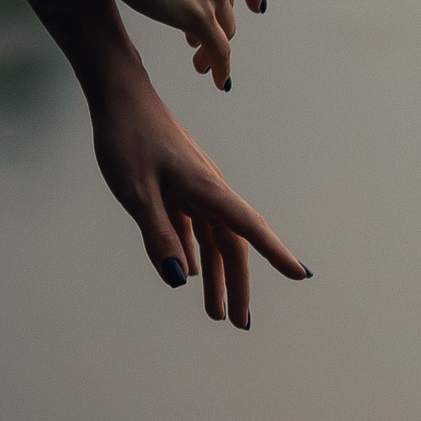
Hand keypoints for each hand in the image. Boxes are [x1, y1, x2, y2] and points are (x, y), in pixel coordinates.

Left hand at [90, 72, 308, 329]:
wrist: (119, 97)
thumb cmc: (127, 139)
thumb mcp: (136, 192)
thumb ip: (158, 236)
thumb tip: (179, 279)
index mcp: (207, 190)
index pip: (249, 229)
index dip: (276, 253)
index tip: (301, 275)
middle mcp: (209, 191)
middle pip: (233, 245)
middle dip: (239, 285)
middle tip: (240, 323)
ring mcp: (195, 190)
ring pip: (213, 240)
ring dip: (216, 275)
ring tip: (215, 312)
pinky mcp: (178, 188)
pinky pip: (192, 227)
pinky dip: (194, 253)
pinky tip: (191, 274)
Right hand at [105, 0, 264, 89]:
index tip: (257, 7)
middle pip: (227, 6)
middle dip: (214, 23)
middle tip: (194, 39)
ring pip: (224, 30)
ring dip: (212, 49)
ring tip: (199, 62)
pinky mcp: (201, 16)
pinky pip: (219, 50)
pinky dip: (221, 68)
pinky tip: (220, 82)